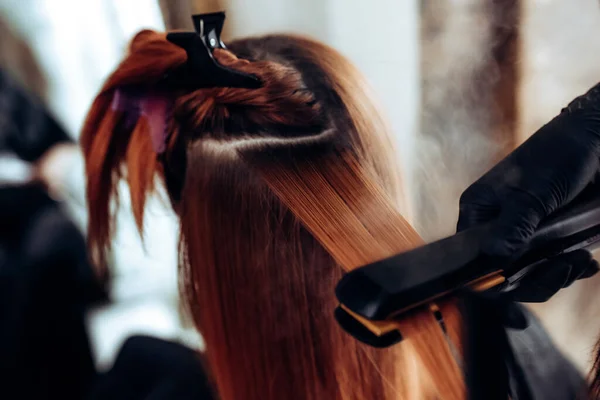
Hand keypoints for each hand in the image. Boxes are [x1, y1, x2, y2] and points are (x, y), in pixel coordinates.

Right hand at [458, 82, 599, 302]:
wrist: (595, 138)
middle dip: (534, 282)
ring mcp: (523, 232)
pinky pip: (552, 265)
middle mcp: (495, 226)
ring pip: (530, 274)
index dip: (489, 284)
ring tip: (580, 261)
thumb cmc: (558, 155)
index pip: (471, 260)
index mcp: (478, 213)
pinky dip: (569, 269)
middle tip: (564, 270)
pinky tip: (586, 262)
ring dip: (557, 276)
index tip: (516, 301)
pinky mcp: (549, 235)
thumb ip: (514, 226)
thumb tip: (494, 258)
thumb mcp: (533, 193)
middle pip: (502, 274)